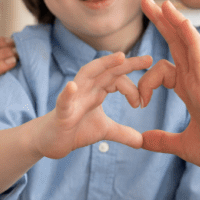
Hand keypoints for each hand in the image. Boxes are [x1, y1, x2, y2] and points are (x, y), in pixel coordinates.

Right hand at [31, 52, 152, 159]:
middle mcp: (86, 88)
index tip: (142, 103)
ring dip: (103, 65)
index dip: (132, 89)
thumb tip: (141, 141)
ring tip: (120, 57)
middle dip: (127, 63)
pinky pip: (64, 100)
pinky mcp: (61, 112)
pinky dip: (67, 93)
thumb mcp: (104, 130)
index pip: (118, 79)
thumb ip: (123, 133)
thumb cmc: (76, 129)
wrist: (51, 142)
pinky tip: (72, 86)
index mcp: (97, 90)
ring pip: (87, 75)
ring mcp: (73, 98)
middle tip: (149, 59)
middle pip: (108, 70)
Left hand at [139, 0, 199, 175]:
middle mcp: (196, 81)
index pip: (162, 68)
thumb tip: (141, 141)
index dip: (144, 80)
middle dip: (161, 21)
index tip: (138, 104)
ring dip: (176, 22)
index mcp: (189, 91)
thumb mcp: (183, 146)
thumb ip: (162, 141)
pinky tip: (184, 24)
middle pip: (176, 44)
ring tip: (163, 3)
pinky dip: (192, 42)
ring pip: (189, 45)